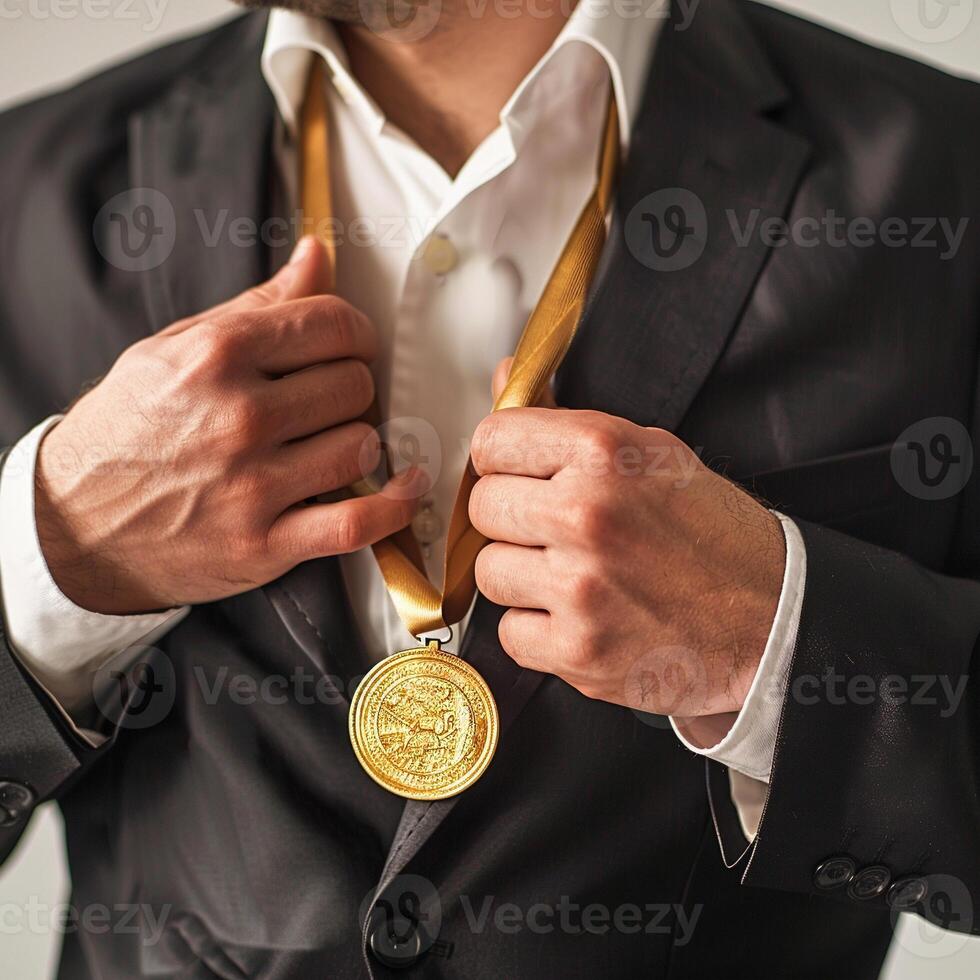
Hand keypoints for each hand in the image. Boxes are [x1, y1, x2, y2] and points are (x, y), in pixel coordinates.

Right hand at [36, 236, 425, 614]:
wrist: (74, 522)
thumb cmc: (129, 428)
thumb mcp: (174, 349)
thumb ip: (257, 306)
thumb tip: (317, 255)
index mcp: (217, 354)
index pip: (332, 323)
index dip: (353, 334)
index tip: (348, 348)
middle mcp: (238, 415)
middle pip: (355, 383)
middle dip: (351, 389)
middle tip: (328, 403)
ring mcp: (252, 484)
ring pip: (362, 445)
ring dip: (358, 444)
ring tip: (330, 445)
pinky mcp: (264, 542)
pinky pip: (359, 522)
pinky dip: (395, 506)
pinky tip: (404, 487)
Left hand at [469, 368, 784, 745]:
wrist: (772, 619)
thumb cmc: (714, 534)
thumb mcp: (651, 452)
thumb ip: (567, 419)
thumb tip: (507, 379)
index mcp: (602, 451)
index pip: (491, 440)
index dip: (502, 460)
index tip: (519, 475)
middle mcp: (586, 514)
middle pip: (482, 507)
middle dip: (511, 519)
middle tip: (553, 531)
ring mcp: (579, 587)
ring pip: (488, 573)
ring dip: (522, 577)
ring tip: (572, 576)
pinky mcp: (578, 650)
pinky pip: (509, 632)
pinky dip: (537, 630)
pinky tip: (579, 617)